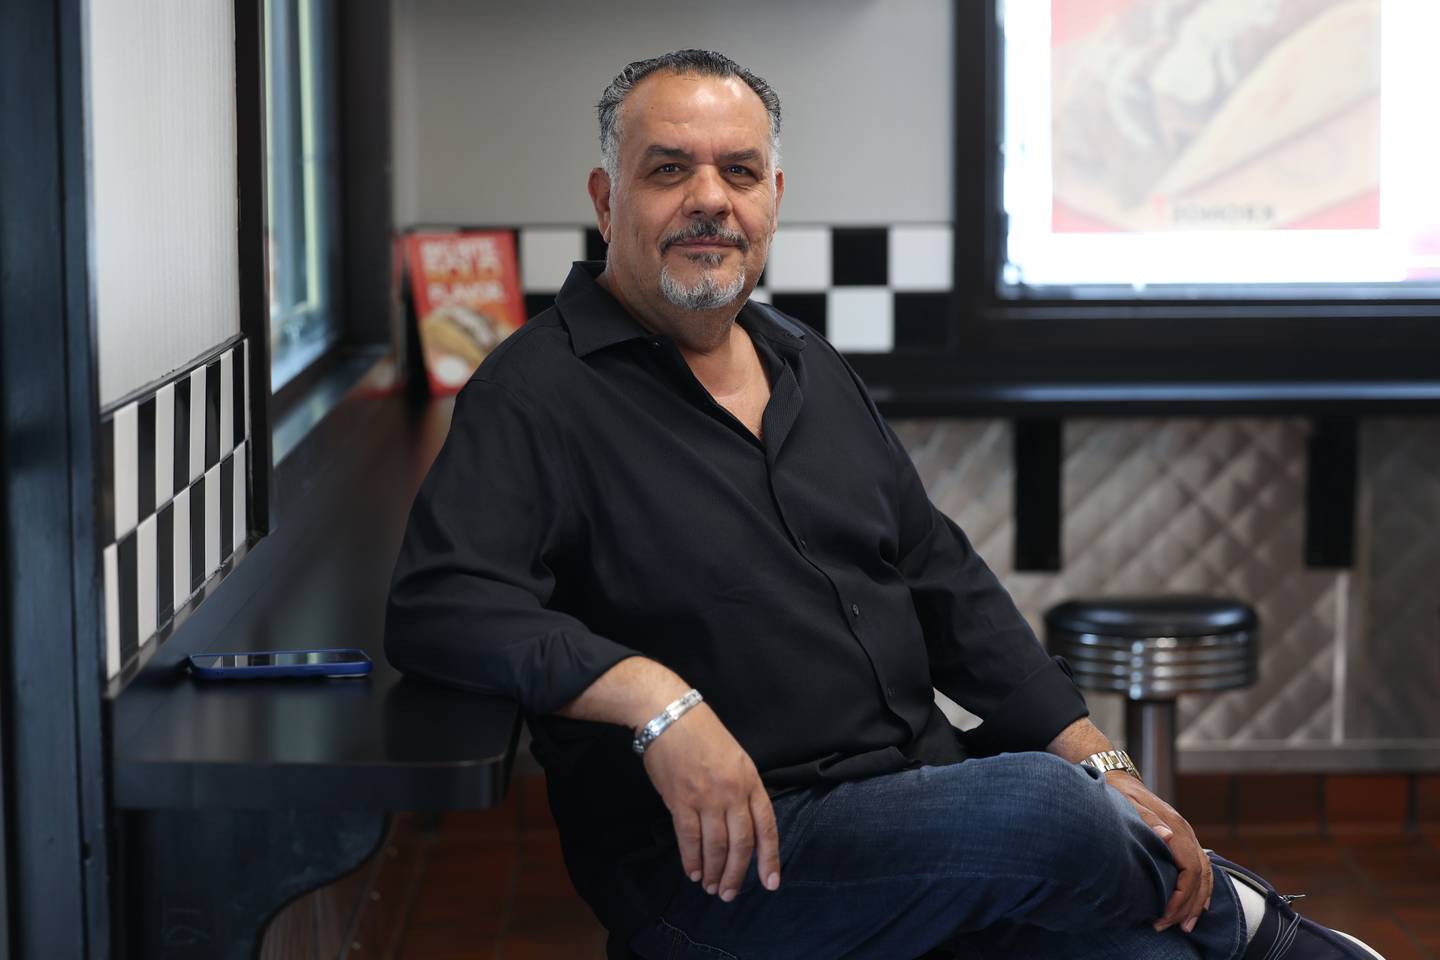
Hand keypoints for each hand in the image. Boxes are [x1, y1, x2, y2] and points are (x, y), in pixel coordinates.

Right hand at [641, 704, 781, 901]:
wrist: (670, 715)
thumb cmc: (702, 734)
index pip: (766, 826)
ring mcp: (706, 798)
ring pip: (715, 846)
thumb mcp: (736, 758)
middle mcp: (732, 792)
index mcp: (750, 780)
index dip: (769, 857)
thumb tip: (738, 825)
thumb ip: (740, 790)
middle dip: (736, 874)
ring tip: (710, 886)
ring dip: (713, 871)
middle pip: (741, 843)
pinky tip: (692, 871)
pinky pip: (689, 838)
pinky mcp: (680, 801)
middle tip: (729, 894)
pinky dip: (691, 859)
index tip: (770, 883)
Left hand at [1103, 772, 1212, 933]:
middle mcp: (1186, 833)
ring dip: (1197, 903)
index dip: (1181, 897)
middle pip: (1200, 877)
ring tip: (1184, 926)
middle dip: (1188, 906)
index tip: (1164, 915)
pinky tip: (1196, 906)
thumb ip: (1147, 821)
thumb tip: (1167, 837)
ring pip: (1204, 875)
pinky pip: (1201, 869)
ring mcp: (1187, 837)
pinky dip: (1201, 890)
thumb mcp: (1127, 805)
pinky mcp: (1182, 841)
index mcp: (1177, 828)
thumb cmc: (1119, 795)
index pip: (1190, 870)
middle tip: (1168, 927)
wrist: (1119, 779)